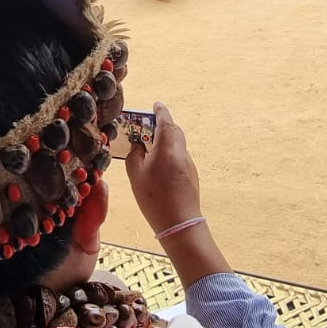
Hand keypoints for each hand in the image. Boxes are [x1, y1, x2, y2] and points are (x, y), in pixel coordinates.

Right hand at [123, 103, 201, 233]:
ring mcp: (188, 164)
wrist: (179, 222)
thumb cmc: (154, 198)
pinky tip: (158, 167)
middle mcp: (181, 152)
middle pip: (174, 131)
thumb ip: (135, 155)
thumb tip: (138, 146)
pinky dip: (169, 154)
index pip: (165, 122)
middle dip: (162, 125)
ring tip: (149, 148)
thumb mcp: (136, 175)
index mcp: (167, 148)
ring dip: (165, 141)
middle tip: (147, 126)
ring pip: (177, 144)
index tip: (156, 105)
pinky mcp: (191, 174)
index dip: (160, 111)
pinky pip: (179, 156)